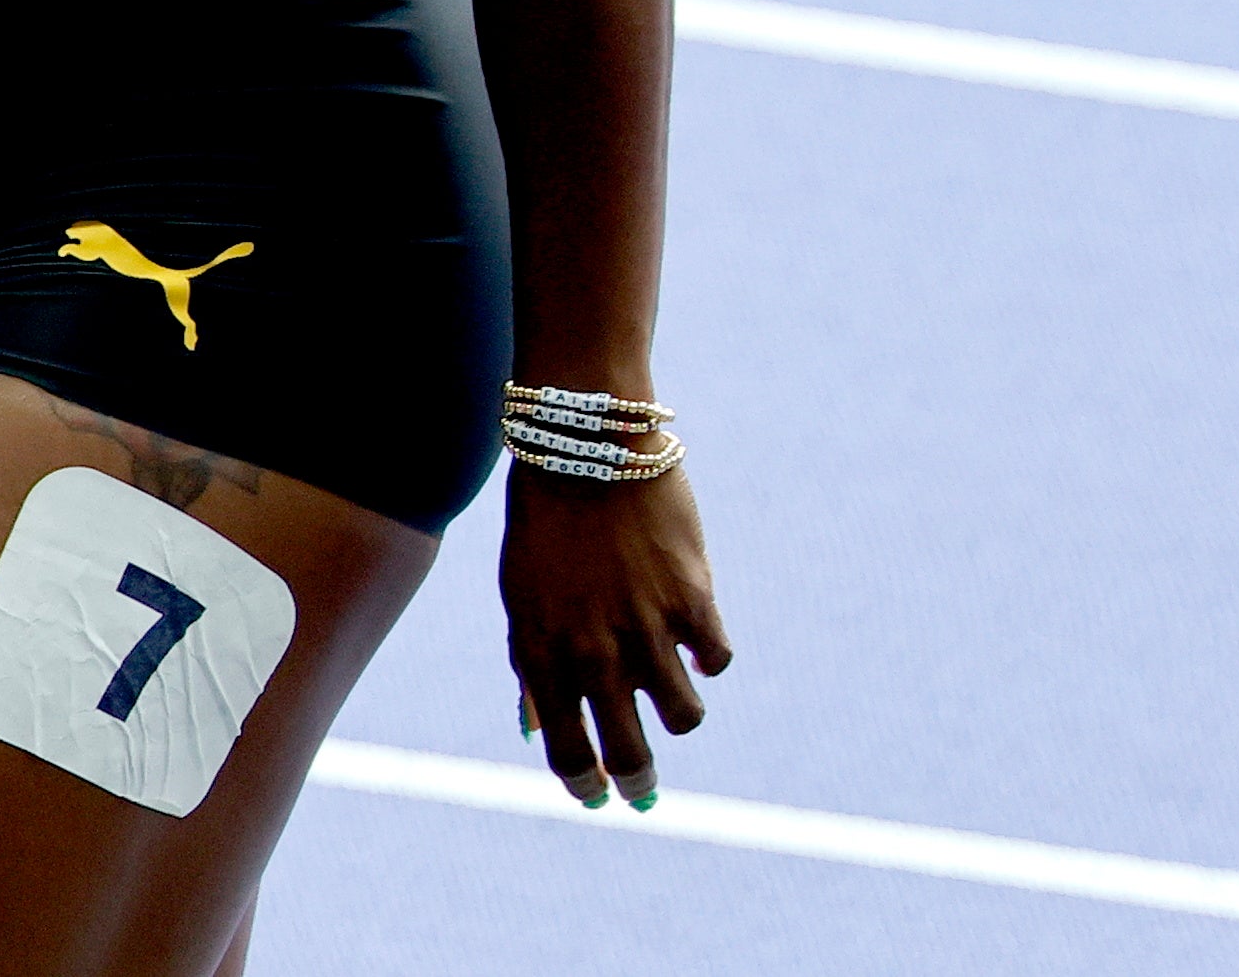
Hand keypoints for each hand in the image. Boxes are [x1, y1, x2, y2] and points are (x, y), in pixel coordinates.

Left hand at [500, 466, 728, 808]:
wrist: (586, 441)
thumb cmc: (545, 520)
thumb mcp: (523, 597)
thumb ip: (532, 667)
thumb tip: (535, 731)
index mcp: (544, 654)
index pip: (570, 753)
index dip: (586, 785)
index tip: (598, 796)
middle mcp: (595, 652)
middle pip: (629, 752)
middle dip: (638, 779)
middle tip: (644, 787)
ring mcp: (647, 627)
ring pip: (682, 717)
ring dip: (678, 717)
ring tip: (673, 697)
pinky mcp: (694, 597)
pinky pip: (716, 660)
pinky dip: (708, 658)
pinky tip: (696, 641)